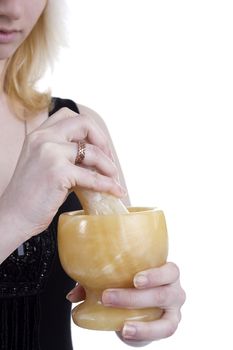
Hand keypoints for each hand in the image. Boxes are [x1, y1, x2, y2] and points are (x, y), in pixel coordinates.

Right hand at [1, 107, 123, 237]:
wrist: (13, 216)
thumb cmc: (30, 195)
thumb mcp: (43, 163)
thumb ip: (63, 154)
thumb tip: (96, 158)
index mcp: (38, 134)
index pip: (69, 115)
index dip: (89, 129)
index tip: (97, 147)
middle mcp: (43, 138)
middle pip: (84, 123)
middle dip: (103, 141)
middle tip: (109, 161)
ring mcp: (50, 153)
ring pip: (93, 152)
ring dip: (109, 167)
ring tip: (114, 179)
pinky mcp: (58, 172)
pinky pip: (92, 177)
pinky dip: (108, 185)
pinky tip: (115, 191)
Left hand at [102, 262, 185, 344]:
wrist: (143, 301)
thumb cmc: (132, 280)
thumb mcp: (121, 276)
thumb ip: (99, 281)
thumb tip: (75, 295)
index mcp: (167, 272)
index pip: (170, 271)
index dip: (154, 276)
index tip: (135, 280)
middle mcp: (175, 290)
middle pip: (162, 295)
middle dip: (133, 298)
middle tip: (107, 297)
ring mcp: (174, 310)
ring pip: (166, 319)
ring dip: (143, 324)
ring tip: (123, 326)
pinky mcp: (169, 325)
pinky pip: (161, 333)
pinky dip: (144, 333)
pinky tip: (126, 331)